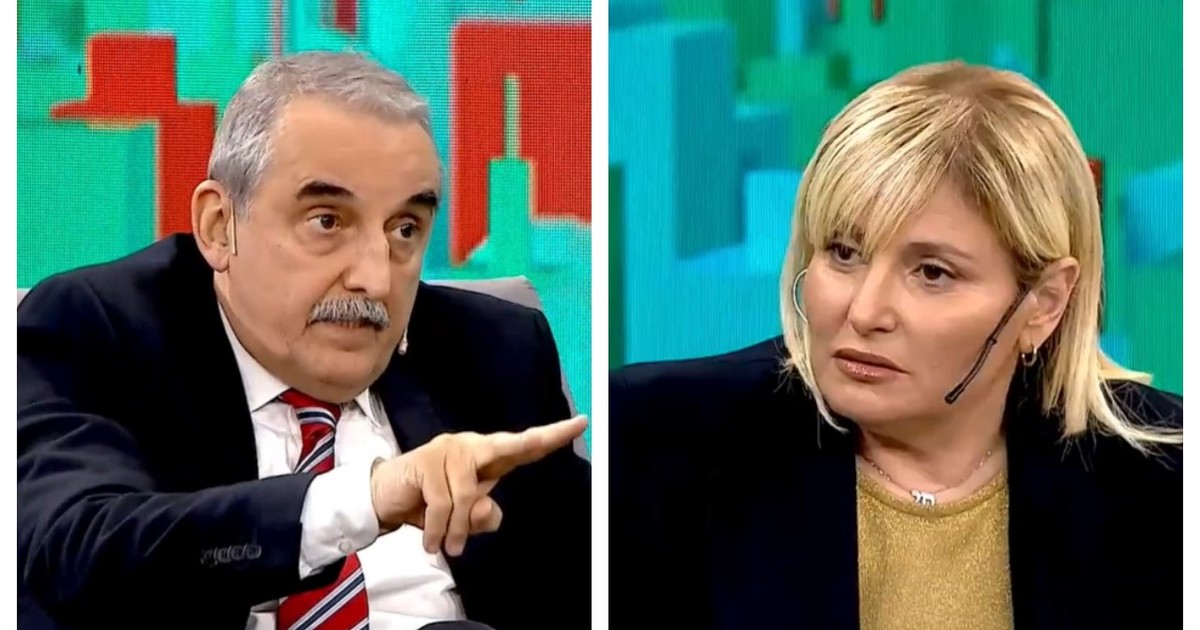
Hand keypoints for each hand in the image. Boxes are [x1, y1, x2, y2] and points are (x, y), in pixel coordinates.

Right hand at [369, 415, 586, 555]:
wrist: (385, 498)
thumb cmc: (430, 504)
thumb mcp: (464, 518)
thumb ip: (482, 516)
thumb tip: (486, 508)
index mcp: (487, 457)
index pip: (524, 446)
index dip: (552, 436)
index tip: (581, 423)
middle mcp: (471, 446)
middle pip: (507, 445)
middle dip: (531, 442)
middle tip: (552, 436)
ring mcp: (448, 450)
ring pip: (468, 495)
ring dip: (458, 529)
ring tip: (447, 546)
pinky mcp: (425, 460)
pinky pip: (443, 503)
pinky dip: (440, 529)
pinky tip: (433, 542)